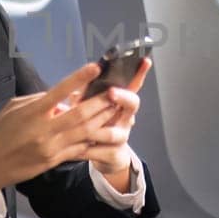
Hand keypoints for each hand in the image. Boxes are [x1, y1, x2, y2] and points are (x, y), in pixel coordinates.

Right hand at [0, 62, 135, 193]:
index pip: (59, 91)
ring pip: (84, 132)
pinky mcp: (55, 160)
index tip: (94, 68)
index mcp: (32, 113)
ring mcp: (51, 147)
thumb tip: (62, 95)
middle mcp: (44, 130)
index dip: (78, 79)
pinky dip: (94, 139)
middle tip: (116, 91)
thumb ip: (39, 100)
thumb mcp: (14, 108)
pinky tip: (106, 132)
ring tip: (117, 109)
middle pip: (79, 114)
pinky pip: (80, 149)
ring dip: (103, 120)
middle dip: (100, 102)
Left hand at [66, 56, 150, 174]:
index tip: (144, 61)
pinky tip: (76, 150)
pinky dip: (88, 151)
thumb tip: (74, 87)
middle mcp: (125, 118)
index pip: (133, 85)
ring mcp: (122, 136)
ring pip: (115, 132)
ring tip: (85, 128)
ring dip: (99, 129)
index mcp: (120, 103)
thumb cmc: (98, 125)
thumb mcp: (91, 107)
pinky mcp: (114, 153)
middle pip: (132, 104)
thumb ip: (86, 96)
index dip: (139, 73)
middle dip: (123, 97)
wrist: (107, 156)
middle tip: (112, 92)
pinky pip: (102, 152)